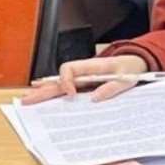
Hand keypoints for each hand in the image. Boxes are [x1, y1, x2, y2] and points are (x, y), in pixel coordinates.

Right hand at [21, 55, 148, 104]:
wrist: (137, 64)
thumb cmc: (131, 68)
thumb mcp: (126, 77)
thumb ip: (112, 87)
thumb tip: (94, 99)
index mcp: (92, 66)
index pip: (70, 69)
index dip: (66, 81)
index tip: (70, 94)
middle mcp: (84, 72)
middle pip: (59, 79)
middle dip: (43, 90)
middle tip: (28, 100)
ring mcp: (83, 79)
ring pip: (60, 85)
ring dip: (44, 92)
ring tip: (28, 101)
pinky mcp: (85, 85)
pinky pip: (67, 89)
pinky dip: (54, 93)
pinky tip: (42, 96)